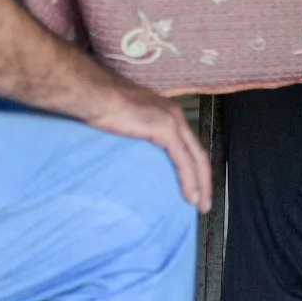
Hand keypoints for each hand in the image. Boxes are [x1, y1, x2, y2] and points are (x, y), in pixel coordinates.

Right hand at [88, 84, 212, 212]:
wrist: (96, 95)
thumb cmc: (102, 108)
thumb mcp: (128, 125)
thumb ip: (139, 138)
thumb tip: (137, 159)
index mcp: (168, 113)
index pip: (190, 144)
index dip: (195, 168)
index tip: (196, 188)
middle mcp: (176, 115)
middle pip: (198, 152)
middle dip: (204, 179)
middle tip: (204, 203)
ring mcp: (173, 121)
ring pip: (196, 158)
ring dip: (201, 184)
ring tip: (200, 205)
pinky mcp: (166, 129)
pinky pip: (184, 161)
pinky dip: (189, 180)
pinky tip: (190, 196)